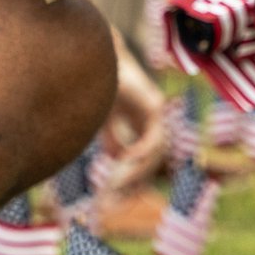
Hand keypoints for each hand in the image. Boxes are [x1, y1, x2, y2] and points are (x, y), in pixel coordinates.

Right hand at [99, 29, 166, 190]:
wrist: (97, 60)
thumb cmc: (98, 84)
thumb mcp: (105, 119)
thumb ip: (112, 138)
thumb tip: (115, 159)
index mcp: (142, 121)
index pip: (144, 155)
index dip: (134, 174)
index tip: (117, 192)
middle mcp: (154, 118)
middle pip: (152, 157)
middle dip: (135, 178)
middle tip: (118, 194)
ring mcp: (157, 111)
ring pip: (156, 151)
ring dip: (137, 169)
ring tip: (118, 181)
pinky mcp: (154, 105)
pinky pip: (153, 137)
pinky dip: (142, 152)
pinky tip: (126, 160)